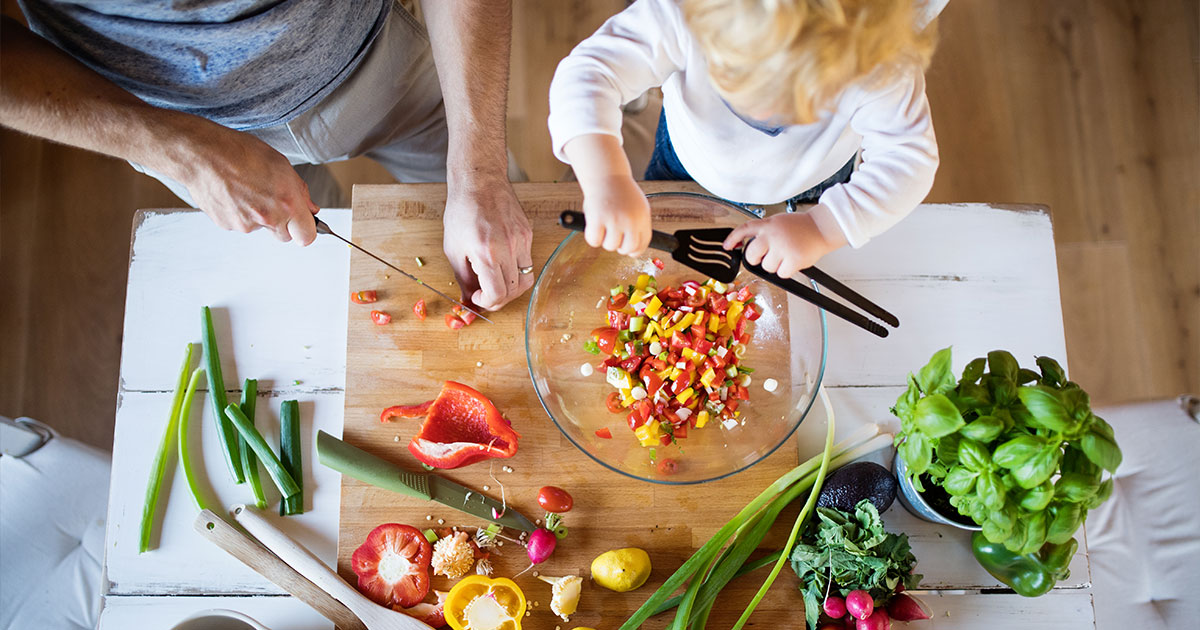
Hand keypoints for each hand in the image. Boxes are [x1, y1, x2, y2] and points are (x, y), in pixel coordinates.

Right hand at [176, 127, 319, 244]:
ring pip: (261, 228)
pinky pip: (240, 224)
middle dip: (282, 223)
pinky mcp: (228, 225)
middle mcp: (268, 218)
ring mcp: (246, 224)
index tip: (302, 223)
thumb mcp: (280, 164)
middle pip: (284, 236)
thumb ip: (299, 191)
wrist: (202, 154)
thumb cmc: (240, 152)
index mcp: (287, 202)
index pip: (307, 236)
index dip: (305, 230)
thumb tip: (310, 208)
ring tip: (247, 189)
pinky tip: (233, 193)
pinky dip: (239, 213)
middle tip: (271, 200)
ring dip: (258, 215)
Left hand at [442, 177, 533, 310]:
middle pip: (514, 291)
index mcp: (487, 254)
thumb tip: (469, 299)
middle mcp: (508, 249)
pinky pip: (528, 261)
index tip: (478, 298)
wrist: (479, 181)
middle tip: (486, 295)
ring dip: (511, 287)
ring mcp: (522, 241)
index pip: (497, 294)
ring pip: (526, 279)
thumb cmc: (462, 211)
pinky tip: (502, 263)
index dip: (488, 303)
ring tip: (497, 282)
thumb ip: (463, 278)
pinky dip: (516, 269)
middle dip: (499, 299)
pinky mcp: (528, 234)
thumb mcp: (453, 248)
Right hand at [581, 175, 650, 254]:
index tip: (629, 251)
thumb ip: (637, 224)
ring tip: (603, 225)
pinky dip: (592, 237)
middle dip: (619, 246)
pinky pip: (594, 241)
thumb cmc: (620, 191)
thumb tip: (634, 247)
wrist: (606, 174)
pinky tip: (593, 226)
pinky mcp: (598, 219)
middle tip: (613, 237)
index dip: (635, 250)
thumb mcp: (637, 206)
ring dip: (604, 239)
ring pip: (610, 246)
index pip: (643, 243)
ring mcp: (614, 220)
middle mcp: (631, 220)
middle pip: (627, 249)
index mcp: (643, 217)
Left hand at [723, 211, 840, 277]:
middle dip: (756, 259)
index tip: (727, 246)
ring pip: (767, 267)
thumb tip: (749, 246)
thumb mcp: (778, 222)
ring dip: (775, 265)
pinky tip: (793, 261)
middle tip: (768, 256)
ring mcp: (782, 248)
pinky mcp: (793, 259)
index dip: (732, 238)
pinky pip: (781, 274)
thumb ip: (764, 232)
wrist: (822, 228)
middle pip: (751, 255)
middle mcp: (772, 235)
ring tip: (786, 254)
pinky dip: (786, 271)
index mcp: (768, 224)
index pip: (744, 229)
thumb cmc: (801, 227)